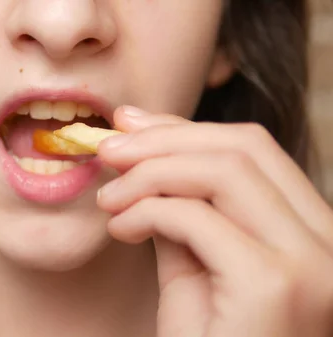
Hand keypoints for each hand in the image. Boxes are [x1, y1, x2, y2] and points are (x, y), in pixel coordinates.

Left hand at [96, 106, 332, 336]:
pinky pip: (197, 218)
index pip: (254, 151)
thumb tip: (139, 149)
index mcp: (314, 235)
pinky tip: (119, 228)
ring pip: (224, 170)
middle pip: (244, 147)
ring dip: (149, 172)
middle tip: (105, 148)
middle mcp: (329, 245)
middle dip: (162, 139)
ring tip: (106, 196)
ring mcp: (311, 265)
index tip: (129, 124)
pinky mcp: (274, 287)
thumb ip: (179, 209)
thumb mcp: (192, 267)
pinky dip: (146, 210)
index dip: (184, 128)